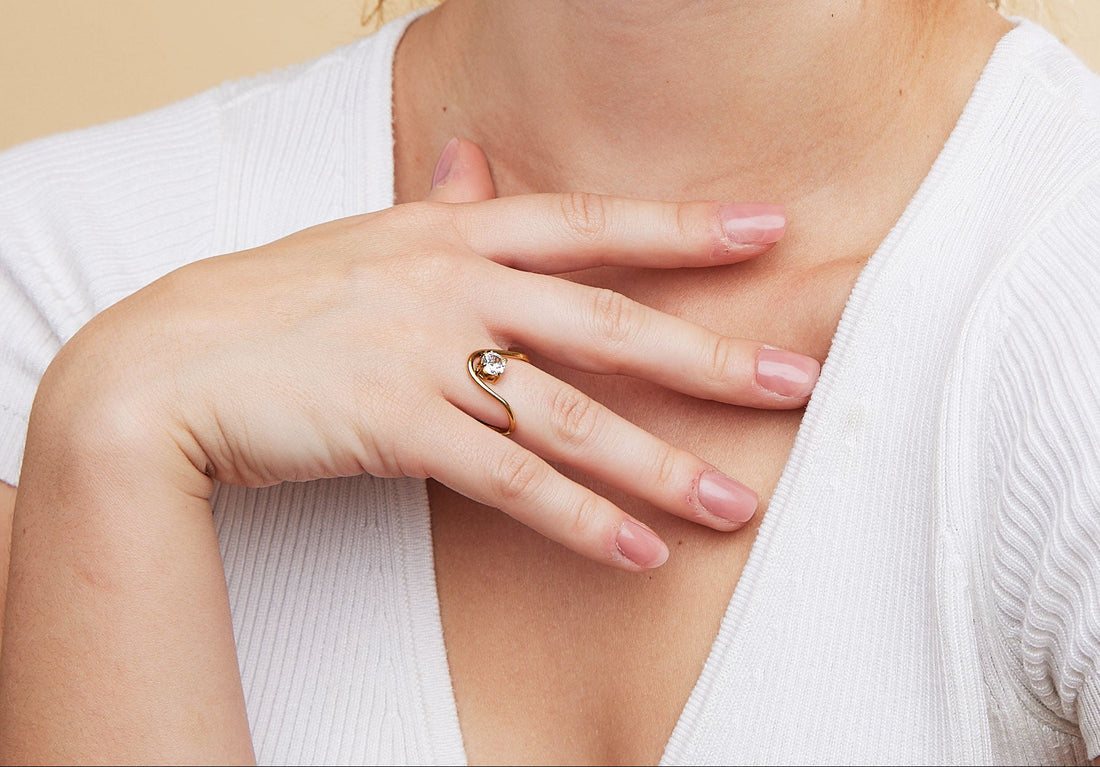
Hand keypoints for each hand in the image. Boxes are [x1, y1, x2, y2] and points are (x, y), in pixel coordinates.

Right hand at [45, 138, 817, 571]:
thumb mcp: (363, 239)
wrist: (167, 363)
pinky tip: (638, 552)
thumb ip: (436, 207)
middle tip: (795, 381)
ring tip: (737, 502)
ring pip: (572, 415)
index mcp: (450, 230)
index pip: (588, 224)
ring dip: (662, 465)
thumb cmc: (269, 302)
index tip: (764, 230)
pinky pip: (510, 483)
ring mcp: (426, 354)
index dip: (680, 227)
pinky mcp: (397, 426)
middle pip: (607, 324)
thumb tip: (474, 159)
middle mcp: (453, 285)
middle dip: (708, 355)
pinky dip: (579, 522)